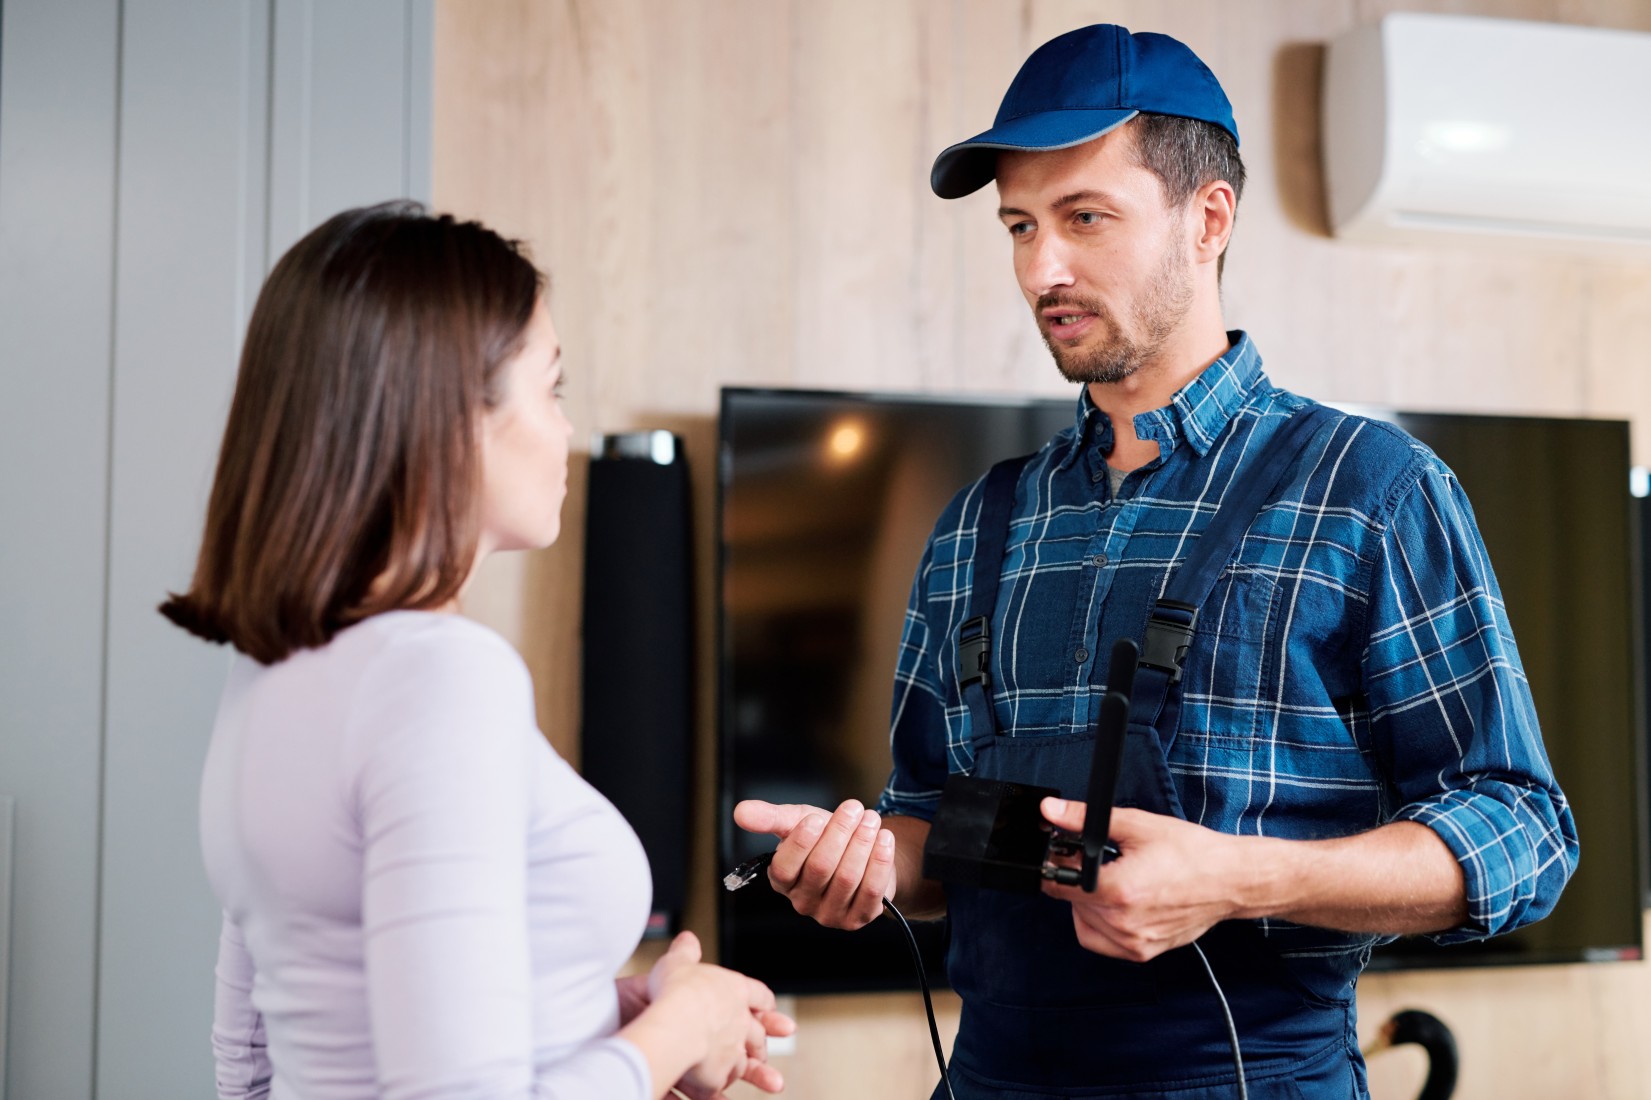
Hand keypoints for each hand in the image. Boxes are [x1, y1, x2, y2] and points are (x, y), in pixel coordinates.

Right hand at [646, 931, 794, 1096]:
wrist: (672, 1019)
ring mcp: (733, 1048)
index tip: (773, 1012)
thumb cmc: (673, 990)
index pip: (758, 995)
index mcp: (734, 991)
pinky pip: (725, 1084)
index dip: (765, 1005)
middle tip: (764, 1054)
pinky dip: (724, 1090)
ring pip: (748, 1064)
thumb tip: (686, 939)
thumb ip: (684, 952)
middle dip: (761, 1044)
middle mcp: (739, 1020)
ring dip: (756, 1073)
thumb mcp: (677, 962)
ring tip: (766, 1083)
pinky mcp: (721, 1073)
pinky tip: (724, 1097)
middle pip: (757, 1034)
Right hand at [733, 799, 895, 929]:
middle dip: (839, 834)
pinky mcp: (859, 917)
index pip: (784, 868)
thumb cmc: (824, 838)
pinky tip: (884, 839)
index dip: (800, 843)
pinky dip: (879, 862)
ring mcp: (831, 914)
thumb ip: (769, 818)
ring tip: (870, 819)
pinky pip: (871, 891)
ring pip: (847, 878)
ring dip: (861, 844)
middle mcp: (803, 903)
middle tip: (854, 808)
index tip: (816, 818)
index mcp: (782, 881)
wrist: (861, 854)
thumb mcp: (797, 822)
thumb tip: (740, 812)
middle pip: (820, 869)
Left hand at [1038, 798, 1245, 960]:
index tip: (1063, 853)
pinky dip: (1101, 924)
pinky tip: (1118, 904)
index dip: (1055, 865)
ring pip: (1083, 923)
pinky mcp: (1142, 953)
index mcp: (1119, 891)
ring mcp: (1133, 943)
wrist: (1229, 880)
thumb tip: (1052, 811)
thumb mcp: (1136, 826)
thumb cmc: (1191, 853)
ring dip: (1086, 902)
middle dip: (1074, 879)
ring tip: (1111, 881)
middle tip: (1095, 861)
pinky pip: (1102, 942)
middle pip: (1070, 902)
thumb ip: (1085, 820)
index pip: (1057, 885)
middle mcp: (1123, 923)